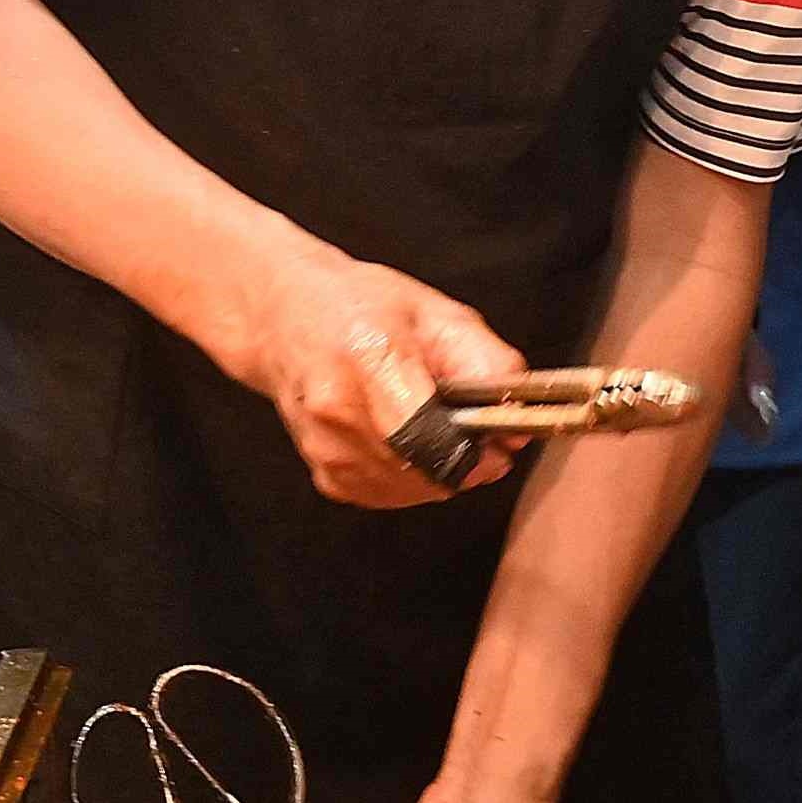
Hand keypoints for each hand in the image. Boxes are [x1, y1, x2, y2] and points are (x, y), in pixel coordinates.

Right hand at [215, 239, 524, 509]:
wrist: (285, 318)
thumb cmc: (364, 306)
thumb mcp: (438, 313)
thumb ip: (487, 363)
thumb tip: (515, 422)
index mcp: (370, 359)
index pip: (428, 438)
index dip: (472, 453)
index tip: (495, 443)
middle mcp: (338, 409)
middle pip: (425, 472)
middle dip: (464, 462)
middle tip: (473, 431)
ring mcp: (325, 447)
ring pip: (412, 491)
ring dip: (438, 471)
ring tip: (431, 425)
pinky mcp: (324, 474)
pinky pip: (389, 496)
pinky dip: (410, 478)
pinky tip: (403, 440)